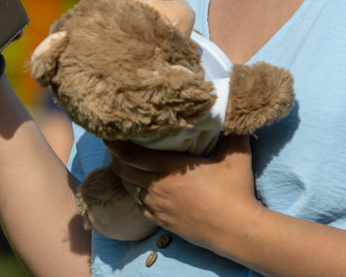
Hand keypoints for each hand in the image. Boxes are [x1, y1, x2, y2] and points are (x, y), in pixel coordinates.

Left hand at [105, 135, 262, 249]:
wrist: (236, 231)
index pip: (131, 154)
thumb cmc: (236, 192)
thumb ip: (235, 133)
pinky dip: (137, 195)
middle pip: (123, 170)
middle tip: (116, 145)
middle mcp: (158, 186)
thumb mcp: (237, 157)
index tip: (108, 133)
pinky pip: (140, 206)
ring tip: (129, 165)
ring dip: (126, 176)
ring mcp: (158, 206)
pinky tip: (143, 189)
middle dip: (116, 157)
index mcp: (170, 167)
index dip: (115, 143)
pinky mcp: (162, 222)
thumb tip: (237, 114)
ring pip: (129, 188)